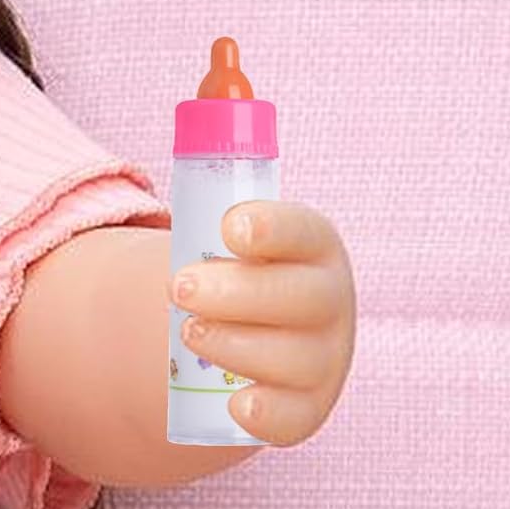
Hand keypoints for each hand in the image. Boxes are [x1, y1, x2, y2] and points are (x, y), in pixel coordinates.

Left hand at [169, 200, 355, 446]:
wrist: (244, 339)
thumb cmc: (232, 272)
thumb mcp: (224, 227)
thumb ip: (210, 183)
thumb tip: (195, 89)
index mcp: (312, 248)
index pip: (306, 233)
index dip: (273, 228)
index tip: (229, 228)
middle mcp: (329, 302)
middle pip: (301, 297)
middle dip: (236, 291)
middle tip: (180, 287)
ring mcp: (323, 359)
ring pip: (292, 357)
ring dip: (235, 344)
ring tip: (188, 332)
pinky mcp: (304, 409)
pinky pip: (295, 419)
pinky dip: (267, 414)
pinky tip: (236, 402)